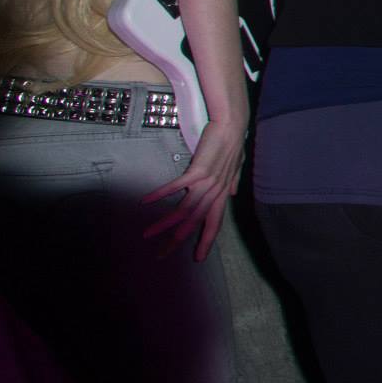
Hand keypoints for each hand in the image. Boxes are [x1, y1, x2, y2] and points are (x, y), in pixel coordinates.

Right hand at [142, 118, 246, 261]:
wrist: (232, 125)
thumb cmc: (232, 144)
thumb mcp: (235, 167)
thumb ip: (233, 182)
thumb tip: (232, 195)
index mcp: (223, 193)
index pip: (215, 223)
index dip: (207, 241)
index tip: (198, 257)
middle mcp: (216, 192)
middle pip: (196, 223)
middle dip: (179, 241)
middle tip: (163, 255)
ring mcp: (207, 182)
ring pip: (185, 210)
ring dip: (164, 223)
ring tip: (147, 233)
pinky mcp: (198, 171)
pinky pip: (177, 187)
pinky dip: (161, 194)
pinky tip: (145, 202)